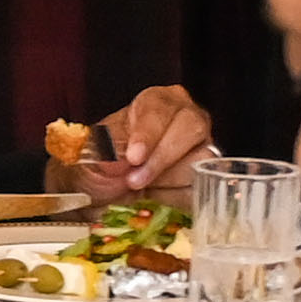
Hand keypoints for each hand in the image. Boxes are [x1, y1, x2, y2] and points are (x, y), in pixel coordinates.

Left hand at [64, 85, 218, 198]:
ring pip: (200, 159)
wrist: (105, 191)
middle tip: (134, 180)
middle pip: (191, 128)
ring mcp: (201, 147)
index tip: (134, 157)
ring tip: (140, 191)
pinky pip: (200, 186)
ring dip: (168, 180)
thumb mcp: (95, 151)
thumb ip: (104, 151)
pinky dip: (176, 197)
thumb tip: (113, 161)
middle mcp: (186, 118)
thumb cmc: (103, 161)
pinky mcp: (205, 177)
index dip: (147, 133)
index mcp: (157, 101)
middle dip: (161, 158)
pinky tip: (154, 200)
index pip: (159, 109)